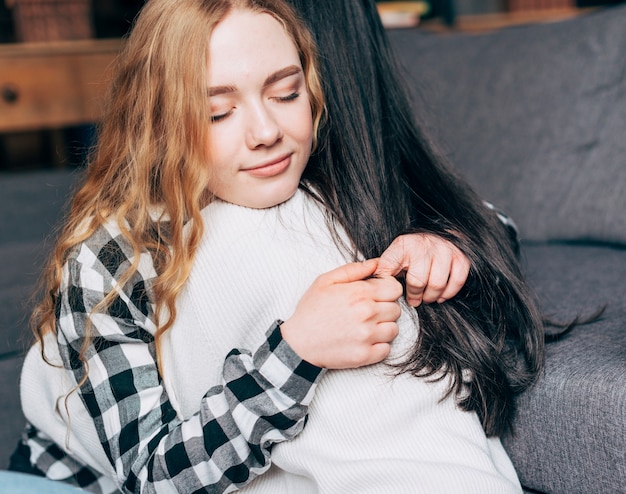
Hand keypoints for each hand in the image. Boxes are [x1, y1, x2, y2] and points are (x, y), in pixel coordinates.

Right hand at [280, 259, 402, 368]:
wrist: (297, 343)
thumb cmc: (311, 311)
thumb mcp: (325, 281)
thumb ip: (353, 270)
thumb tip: (376, 263)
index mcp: (359, 293)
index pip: (395, 289)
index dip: (387, 290)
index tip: (378, 295)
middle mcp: (367, 314)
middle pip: (396, 309)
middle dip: (385, 308)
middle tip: (367, 311)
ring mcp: (367, 337)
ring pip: (393, 329)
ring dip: (383, 327)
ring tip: (366, 326)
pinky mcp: (365, 356)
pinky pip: (386, 349)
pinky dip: (378, 346)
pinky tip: (364, 340)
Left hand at [376, 234, 469, 306]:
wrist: (439, 231)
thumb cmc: (414, 249)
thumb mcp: (394, 254)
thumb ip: (384, 268)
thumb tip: (371, 283)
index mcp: (403, 246)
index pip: (389, 268)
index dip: (390, 286)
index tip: (394, 292)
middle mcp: (423, 246)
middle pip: (417, 281)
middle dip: (415, 296)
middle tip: (414, 300)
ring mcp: (443, 250)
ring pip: (437, 284)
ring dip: (431, 296)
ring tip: (426, 297)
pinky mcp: (459, 257)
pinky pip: (457, 281)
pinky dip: (449, 293)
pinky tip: (441, 295)